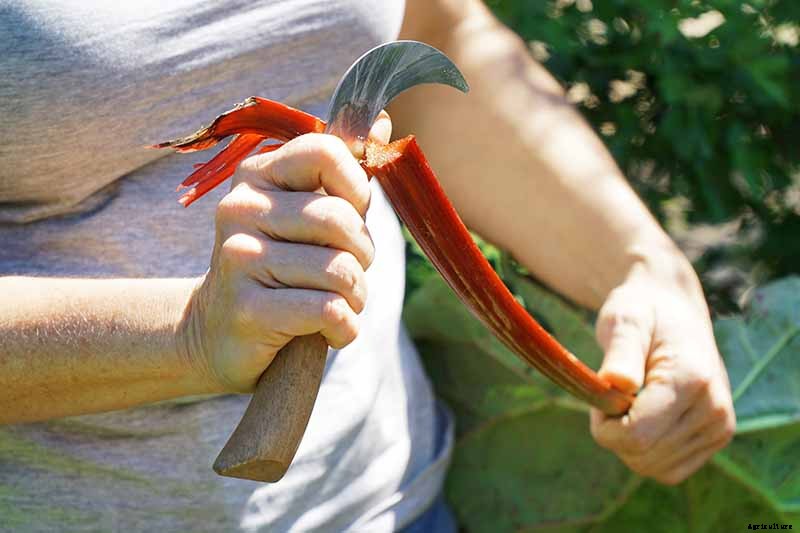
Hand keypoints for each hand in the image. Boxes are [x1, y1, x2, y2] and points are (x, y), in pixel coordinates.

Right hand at [179, 113, 391, 392]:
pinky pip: (329, 310)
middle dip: (362, 255)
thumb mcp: (303, 214)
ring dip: (355, 297)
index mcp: (256, 175)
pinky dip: (344, 327)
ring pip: (341, 270)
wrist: (216, 332)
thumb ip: (342, 174)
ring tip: (336, 303)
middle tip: (346, 273)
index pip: (326, 152)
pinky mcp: (247, 310)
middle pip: (341, 219)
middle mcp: (240, 209)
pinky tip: (329, 330)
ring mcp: (239, 259)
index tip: (352, 216)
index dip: (356, 189)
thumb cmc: (279, 268)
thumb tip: (384, 123)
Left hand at [589, 262, 735, 484]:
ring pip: (652, 466)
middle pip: (642, 455)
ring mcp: (720, 428)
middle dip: (614, 431)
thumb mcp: (624, 319)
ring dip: (628, 442)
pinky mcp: (716, 438)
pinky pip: (668, 470)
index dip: (604, 423)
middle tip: (615, 393)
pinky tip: (644, 418)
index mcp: (692, 380)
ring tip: (631, 401)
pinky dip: (646, 452)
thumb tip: (618, 383)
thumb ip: (621, 352)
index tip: (603, 392)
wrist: (673, 308)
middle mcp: (715, 409)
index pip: (636, 435)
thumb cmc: (642, 312)